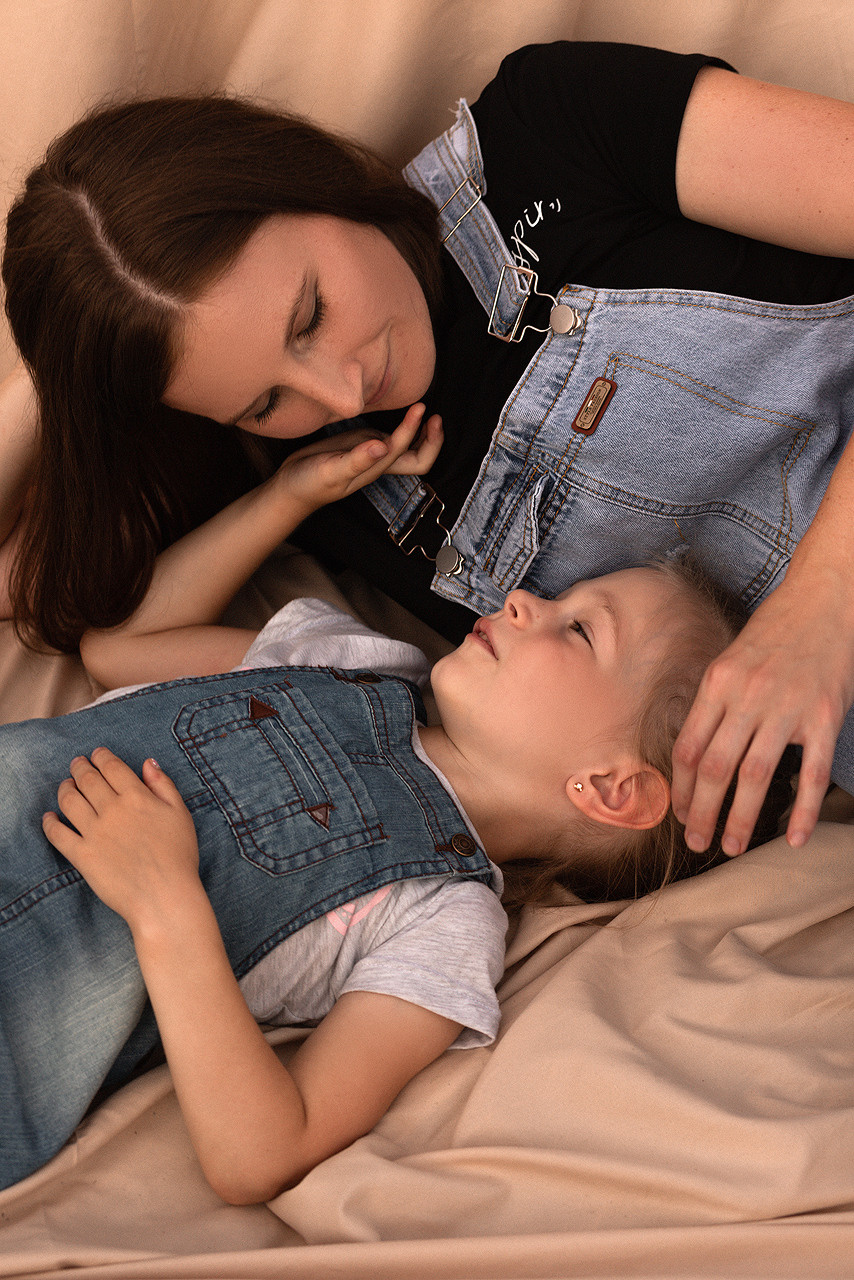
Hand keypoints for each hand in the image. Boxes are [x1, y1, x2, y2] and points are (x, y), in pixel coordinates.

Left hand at [42, 748, 200, 931]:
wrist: (165, 896)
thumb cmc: (179, 856)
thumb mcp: (180, 813)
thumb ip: (163, 785)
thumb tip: (148, 763)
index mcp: (136, 797)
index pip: (112, 767)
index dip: (101, 756)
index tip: (97, 754)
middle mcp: (112, 810)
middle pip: (88, 780)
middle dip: (80, 767)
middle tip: (77, 763)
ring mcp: (94, 833)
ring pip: (70, 801)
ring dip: (65, 788)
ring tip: (65, 785)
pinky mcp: (82, 856)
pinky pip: (58, 834)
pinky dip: (50, 822)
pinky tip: (49, 817)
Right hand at [275, 404, 442, 515]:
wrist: (291, 487)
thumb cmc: (308, 484)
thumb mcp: (329, 471)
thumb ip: (355, 460)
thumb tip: (381, 446)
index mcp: (374, 469)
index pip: (405, 451)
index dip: (415, 430)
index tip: (420, 408)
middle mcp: (379, 462)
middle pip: (419, 458)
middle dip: (432, 439)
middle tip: (433, 414)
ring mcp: (372, 454)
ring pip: (407, 448)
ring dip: (421, 433)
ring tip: (425, 411)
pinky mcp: (362, 445)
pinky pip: (391, 438)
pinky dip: (403, 427)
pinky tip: (402, 412)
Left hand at [671, 576, 853, 855]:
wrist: (826, 598)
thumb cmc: (776, 629)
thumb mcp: (731, 660)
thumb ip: (716, 703)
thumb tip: (696, 753)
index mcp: (718, 683)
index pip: (689, 748)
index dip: (682, 788)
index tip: (679, 814)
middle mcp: (748, 697)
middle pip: (716, 768)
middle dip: (703, 813)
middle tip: (698, 842)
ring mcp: (788, 708)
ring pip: (756, 776)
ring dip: (741, 818)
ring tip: (732, 845)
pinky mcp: (824, 717)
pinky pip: (811, 774)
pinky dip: (802, 810)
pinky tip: (793, 836)